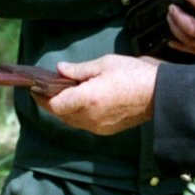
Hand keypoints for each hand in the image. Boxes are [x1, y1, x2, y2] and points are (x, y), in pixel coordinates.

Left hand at [33, 55, 159, 135]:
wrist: (160, 95)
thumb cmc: (134, 74)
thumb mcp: (104, 64)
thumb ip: (78, 70)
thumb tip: (60, 70)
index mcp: (86, 99)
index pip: (53, 104)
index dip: (41, 96)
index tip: (35, 87)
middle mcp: (89, 118)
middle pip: (59, 114)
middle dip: (50, 102)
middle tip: (44, 88)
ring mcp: (97, 127)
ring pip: (70, 120)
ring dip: (63, 109)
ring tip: (61, 93)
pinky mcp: (106, 130)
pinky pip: (83, 124)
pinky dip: (76, 114)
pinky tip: (79, 101)